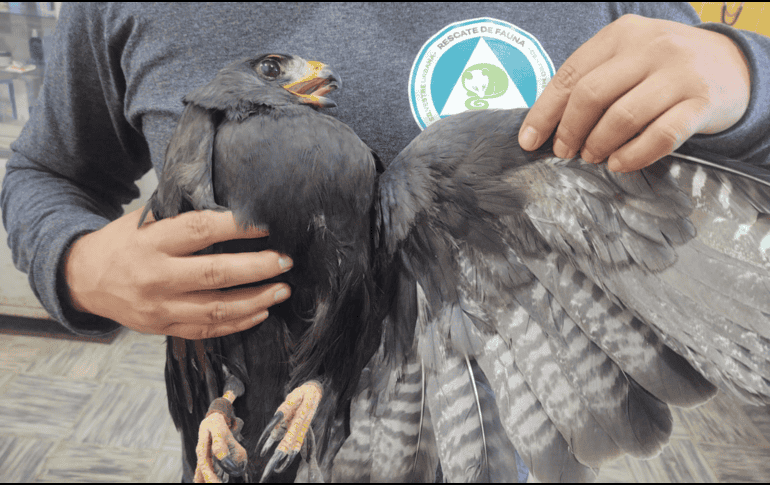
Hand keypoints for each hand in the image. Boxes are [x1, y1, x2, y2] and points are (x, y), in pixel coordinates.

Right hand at [64, 206, 292, 338]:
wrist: (82, 279)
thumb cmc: (123, 242)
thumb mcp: (145, 220)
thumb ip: (183, 218)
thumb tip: (236, 210)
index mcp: (152, 242)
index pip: (202, 230)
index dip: (238, 227)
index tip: (267, 225)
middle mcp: (156, 276)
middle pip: (217, 274)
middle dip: (258, 267)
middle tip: (285, 261)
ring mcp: (160, 308)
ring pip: (217, 309)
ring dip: (256, 300)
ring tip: (282, 289)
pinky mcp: (163, 328)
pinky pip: (207, 330)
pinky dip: (238, 323)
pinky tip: (261, 312)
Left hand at [518, 14, 749, 171]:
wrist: (732, 65)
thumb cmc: (663, 69)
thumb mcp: (628, 58)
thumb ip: (593, 80)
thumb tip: (547, 124)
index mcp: (621, 34)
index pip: (571, 75)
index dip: (544, 113)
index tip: (529, 141)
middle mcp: (651, 47)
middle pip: (592, 95)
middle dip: (570, 130)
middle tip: (565, 152)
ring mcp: (679, 73)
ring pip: (623, 116)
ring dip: (598, 144)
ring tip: (592, 157)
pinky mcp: (703, 101)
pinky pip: (661, 135)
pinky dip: (633, 155)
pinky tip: (619, 163)